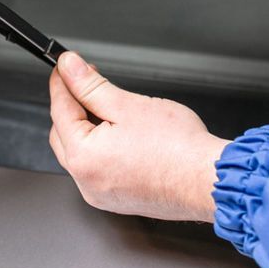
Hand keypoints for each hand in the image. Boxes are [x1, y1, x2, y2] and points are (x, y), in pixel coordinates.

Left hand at [48, 52, 228, 221]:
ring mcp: (102, 194)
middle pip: (64, 133)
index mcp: (83, 157)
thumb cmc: (178, 148)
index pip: (59, 110)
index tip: (64, 67)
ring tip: (112, 108)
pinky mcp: (119, 200)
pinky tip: (122, 134)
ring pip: (81, 153)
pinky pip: (98, 169)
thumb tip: (69, 68)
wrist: (209, 181)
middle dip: (73, 106)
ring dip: (88, 128)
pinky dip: (102, 149)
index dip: (62, 83)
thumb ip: (91, 85)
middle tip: (89, 83)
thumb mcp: (127, 105)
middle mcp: (87, 182)